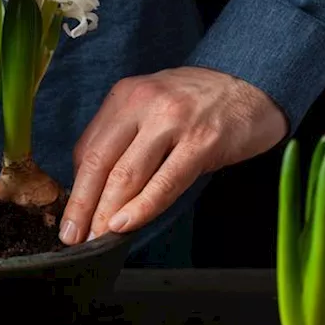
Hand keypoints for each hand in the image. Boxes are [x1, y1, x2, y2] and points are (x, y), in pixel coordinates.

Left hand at [60, 66, 287, 244]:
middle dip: (82, 205)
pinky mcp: (202, 141)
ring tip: (96, 239)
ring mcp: (173, 121)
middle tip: (71, 236)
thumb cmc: (198, 104)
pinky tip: (125, 225)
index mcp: (125, 96)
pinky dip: (142, 207)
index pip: (88, 147)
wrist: (254, 84)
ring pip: (127, 174)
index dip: (76, 187)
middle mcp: (143, 104)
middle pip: (100, 162)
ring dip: (106, 213)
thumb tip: (95, 186)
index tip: (70, 216)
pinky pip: (165, 182)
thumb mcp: (151, 107)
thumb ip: (124, 137)